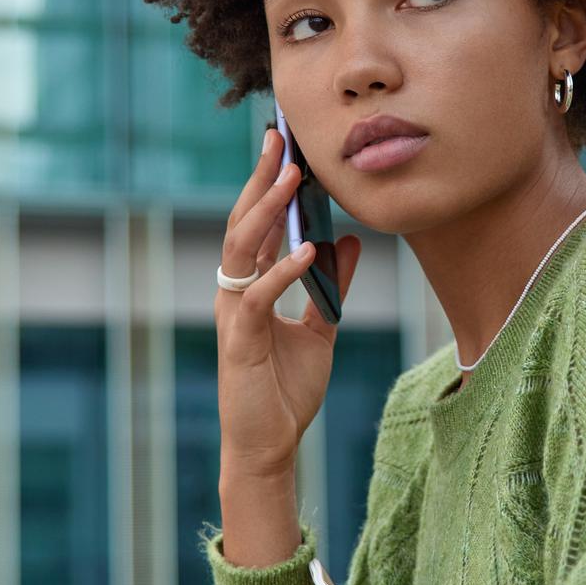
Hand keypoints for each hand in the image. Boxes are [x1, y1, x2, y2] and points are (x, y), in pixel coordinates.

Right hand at [217, 125, 363, 480]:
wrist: (269, 444)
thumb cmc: (287, 389)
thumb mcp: (321, 328)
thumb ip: (332, 286)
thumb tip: (351, 241)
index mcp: (252, 287)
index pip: (259, 225)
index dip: (269, 185)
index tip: (286, 146)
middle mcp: (236, 293)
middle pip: (243, 224)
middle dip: (261, 181)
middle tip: (278, 140)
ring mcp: (234, 315)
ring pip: (242, 251)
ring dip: (267, 212)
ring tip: (291, 178)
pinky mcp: (240, 342)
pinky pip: (259, 298)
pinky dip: (283, 271)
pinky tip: (309, 249)